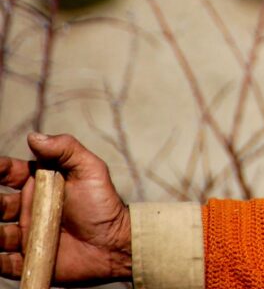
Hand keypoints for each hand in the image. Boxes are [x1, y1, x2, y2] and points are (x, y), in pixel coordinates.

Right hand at [0, 133, 131, 284]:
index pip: (9, 173)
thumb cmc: (103, 204)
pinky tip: (1, 258)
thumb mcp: (90, 170)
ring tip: (2, 234)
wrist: (115, 244)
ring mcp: (26, 235)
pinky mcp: (28, 260)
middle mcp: (28, 209)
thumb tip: (34, 137)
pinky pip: (4, 264)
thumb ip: (66, 149)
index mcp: (39, 184)